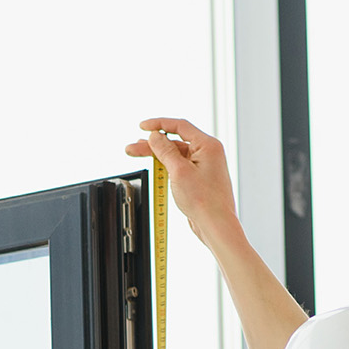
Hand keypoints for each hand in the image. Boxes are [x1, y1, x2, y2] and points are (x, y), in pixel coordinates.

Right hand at [125, 117, 240, 250]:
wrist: (215, 224)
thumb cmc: (204, 201)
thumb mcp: (179, 171)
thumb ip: (165, 151)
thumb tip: (155, 137)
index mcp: (207, 145)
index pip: (179, 126)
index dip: (159, 124)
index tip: (142, 126)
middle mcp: (208, 152)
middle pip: (175, 142)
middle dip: (153, 144)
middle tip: (133, 148)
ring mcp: (204, 166)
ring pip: (176, 155)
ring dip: (157, 155)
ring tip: (137, 155)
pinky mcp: (199, 178)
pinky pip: (180, 166)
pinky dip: (166, 166)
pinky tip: (155, 167)